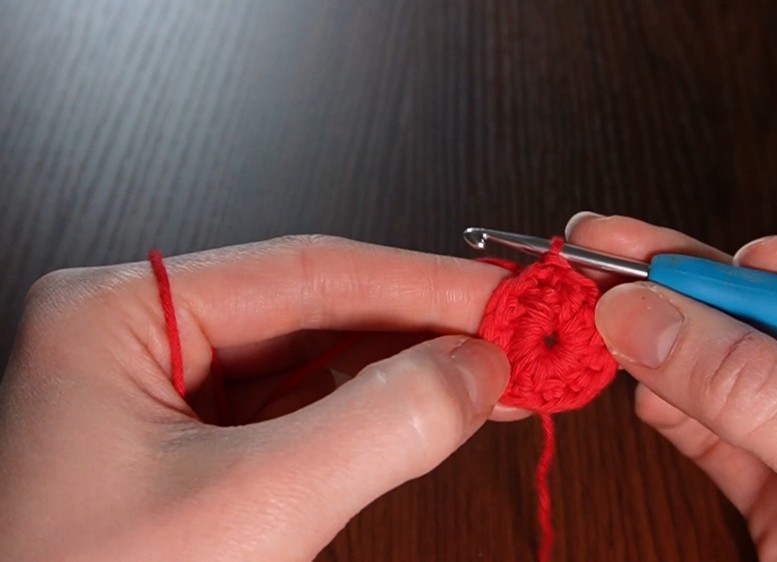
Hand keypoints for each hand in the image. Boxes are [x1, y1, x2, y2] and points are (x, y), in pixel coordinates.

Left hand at [0, 236, 510, 559]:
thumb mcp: (251, 509)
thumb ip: (381, 426)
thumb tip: (478, 368)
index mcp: (116, 314)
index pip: (308, 271)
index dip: (425, 283)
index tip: (509, 301)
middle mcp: (137, 339)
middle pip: (314, 308)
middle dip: (423, 329)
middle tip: (517, 340)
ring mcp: (163, 395)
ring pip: (314, 360)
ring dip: (406, 370)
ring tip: (493, 378)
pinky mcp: (190, 450)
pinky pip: (299, 410)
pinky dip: (372, 414)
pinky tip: (429, 410)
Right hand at [569, 192, 776, 560]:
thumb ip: (766, 395)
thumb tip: (654, 318)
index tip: (755, 268)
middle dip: (708, 281)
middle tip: (620, 250)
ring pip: (745, 366)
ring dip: (674, 341)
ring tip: (605, 308)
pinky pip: (724, 435)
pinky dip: (677, 411)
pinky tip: (642, 385)